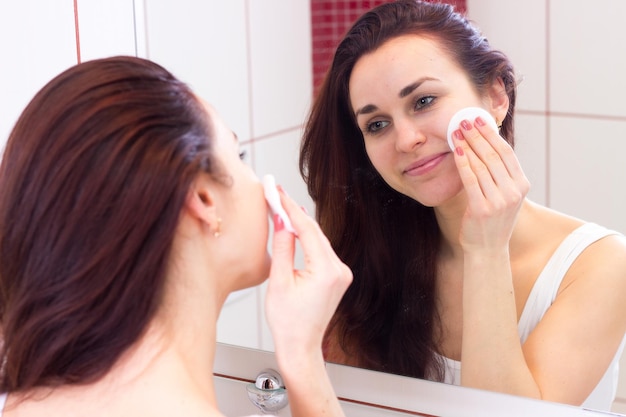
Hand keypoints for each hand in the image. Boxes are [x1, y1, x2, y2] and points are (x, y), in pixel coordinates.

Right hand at [265, 187, 351, 364]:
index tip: (276, 192)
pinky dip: (308, 239)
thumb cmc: (288, 322)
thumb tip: (282, 221)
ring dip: (301, 224)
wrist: (300, 346)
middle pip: (315, 231)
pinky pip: (321, 250)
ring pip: (319, 239)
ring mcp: (341, 273)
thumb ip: (282, 247)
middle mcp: (339, 270)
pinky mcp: (338, 276)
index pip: (307, 229)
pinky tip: (296, 228)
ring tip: (282, 206)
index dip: (289, 208)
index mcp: (326, 271)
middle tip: (276, 194)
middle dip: (294, 212)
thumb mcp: (279, 281)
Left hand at [451, 117, 529, 251]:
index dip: (491, 134)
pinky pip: (471, 180)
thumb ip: (500, 174)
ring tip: (456, 132)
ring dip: (467, 145)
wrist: (488, 249)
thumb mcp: (504, 195)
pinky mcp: (483, 209)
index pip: (507, 152)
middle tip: (463, 121)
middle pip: (494, 155)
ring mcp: (500, 201)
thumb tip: (486, 144)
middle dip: (477, 135)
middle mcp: (514, 192)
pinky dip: (463, 163)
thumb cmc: (492, 220)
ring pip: (482, 165)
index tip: (478, 120)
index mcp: (522, 185)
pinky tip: (456, 151)